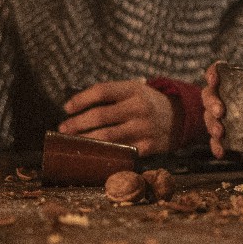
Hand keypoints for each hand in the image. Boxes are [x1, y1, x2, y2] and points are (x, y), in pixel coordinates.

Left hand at [59, 79, 175, 155]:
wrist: (179, 117)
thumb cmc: (147, 103)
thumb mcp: (134, 90)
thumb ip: (111, 95)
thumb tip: (76, 106)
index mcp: (134, 90)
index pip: (102, 91)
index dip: (81, 99)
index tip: (66, 107)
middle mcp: (139, 108)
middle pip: (100, 116)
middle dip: (77, 123)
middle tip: (63, 128)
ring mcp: (144, 128)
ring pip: (107, 137)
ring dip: (85, 140)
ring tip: (72, 141)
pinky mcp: (147, 146)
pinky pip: (120, 151)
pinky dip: (103, 153)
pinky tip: (92, 153)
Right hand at [202, 62, 242, 158]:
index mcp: (240, 80)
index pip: (219, 71)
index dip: (212, 73)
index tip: (215, 80)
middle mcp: (228, 96)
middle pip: (209, 94)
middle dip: (211, 102)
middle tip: (221, 112)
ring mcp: (226, 116)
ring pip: (209, 117)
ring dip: (211, 125)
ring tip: (220, 133)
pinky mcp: (229, 135)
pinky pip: (217, 140)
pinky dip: (217, 146)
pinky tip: (221, 151)